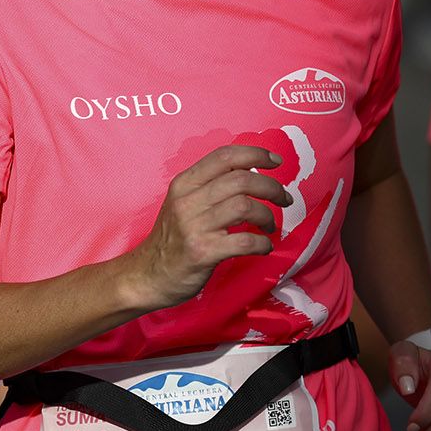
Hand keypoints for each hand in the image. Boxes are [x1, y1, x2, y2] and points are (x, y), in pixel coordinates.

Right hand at [128, 145, 292, 309]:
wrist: (146, 276)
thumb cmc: (171, 239)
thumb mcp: (182, 204)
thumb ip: (209, 187)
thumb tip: (251, 173)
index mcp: (185, 183)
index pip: (224, 156)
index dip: (256, 154)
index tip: (276, 161)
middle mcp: (188, 200)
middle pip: (241, 179)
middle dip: (271, 186)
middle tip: (283, 198)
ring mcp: (194, 226)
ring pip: (245, 206)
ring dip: (267, 215)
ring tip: (270, 226)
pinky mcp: (203, 252)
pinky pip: (244, 241)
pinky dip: (262, 243)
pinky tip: (264, 246)